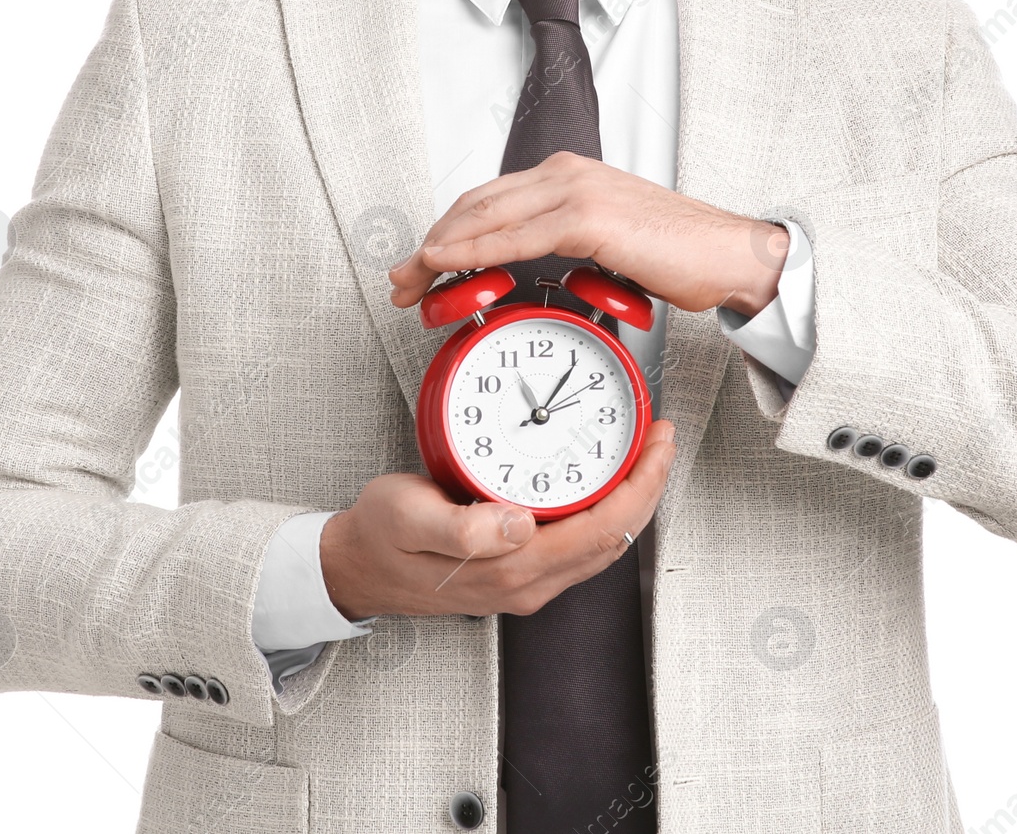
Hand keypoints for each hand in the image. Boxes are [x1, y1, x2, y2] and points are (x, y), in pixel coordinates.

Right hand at [319, 420, 676, 619]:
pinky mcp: (521, 568)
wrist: (356, 566)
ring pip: (603, 542)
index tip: (656, 442)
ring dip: (631, 496)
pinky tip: (604, 475)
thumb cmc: (379, 538)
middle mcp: (528, 582)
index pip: (602, 531)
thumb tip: (518, 525)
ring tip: (642, 449)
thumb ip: (462, 528)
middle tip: (660, 435)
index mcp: (511, 571)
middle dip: (649, 485)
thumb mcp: (408, 520)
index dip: (641, 485)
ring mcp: (527, 580)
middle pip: (615, 538)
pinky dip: (606, 505)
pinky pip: (581, 539)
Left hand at [388, 153, 787, 316]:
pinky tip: (448, 264)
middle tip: (401, 277)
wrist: (729, 255)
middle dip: (431, 241)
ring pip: (487, 217)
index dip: (446, 228)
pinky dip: (474, 251)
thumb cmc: (678, 253)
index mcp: (568, 173)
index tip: (420, 261)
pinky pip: (517, 237)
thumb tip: (528, 267)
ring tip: (412, 278)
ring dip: (440, 249)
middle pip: (477, 204)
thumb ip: (564, 240)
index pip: (488, 198)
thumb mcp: (606, 240)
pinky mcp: (590, 217)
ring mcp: (577, 190)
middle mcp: (566, 172)